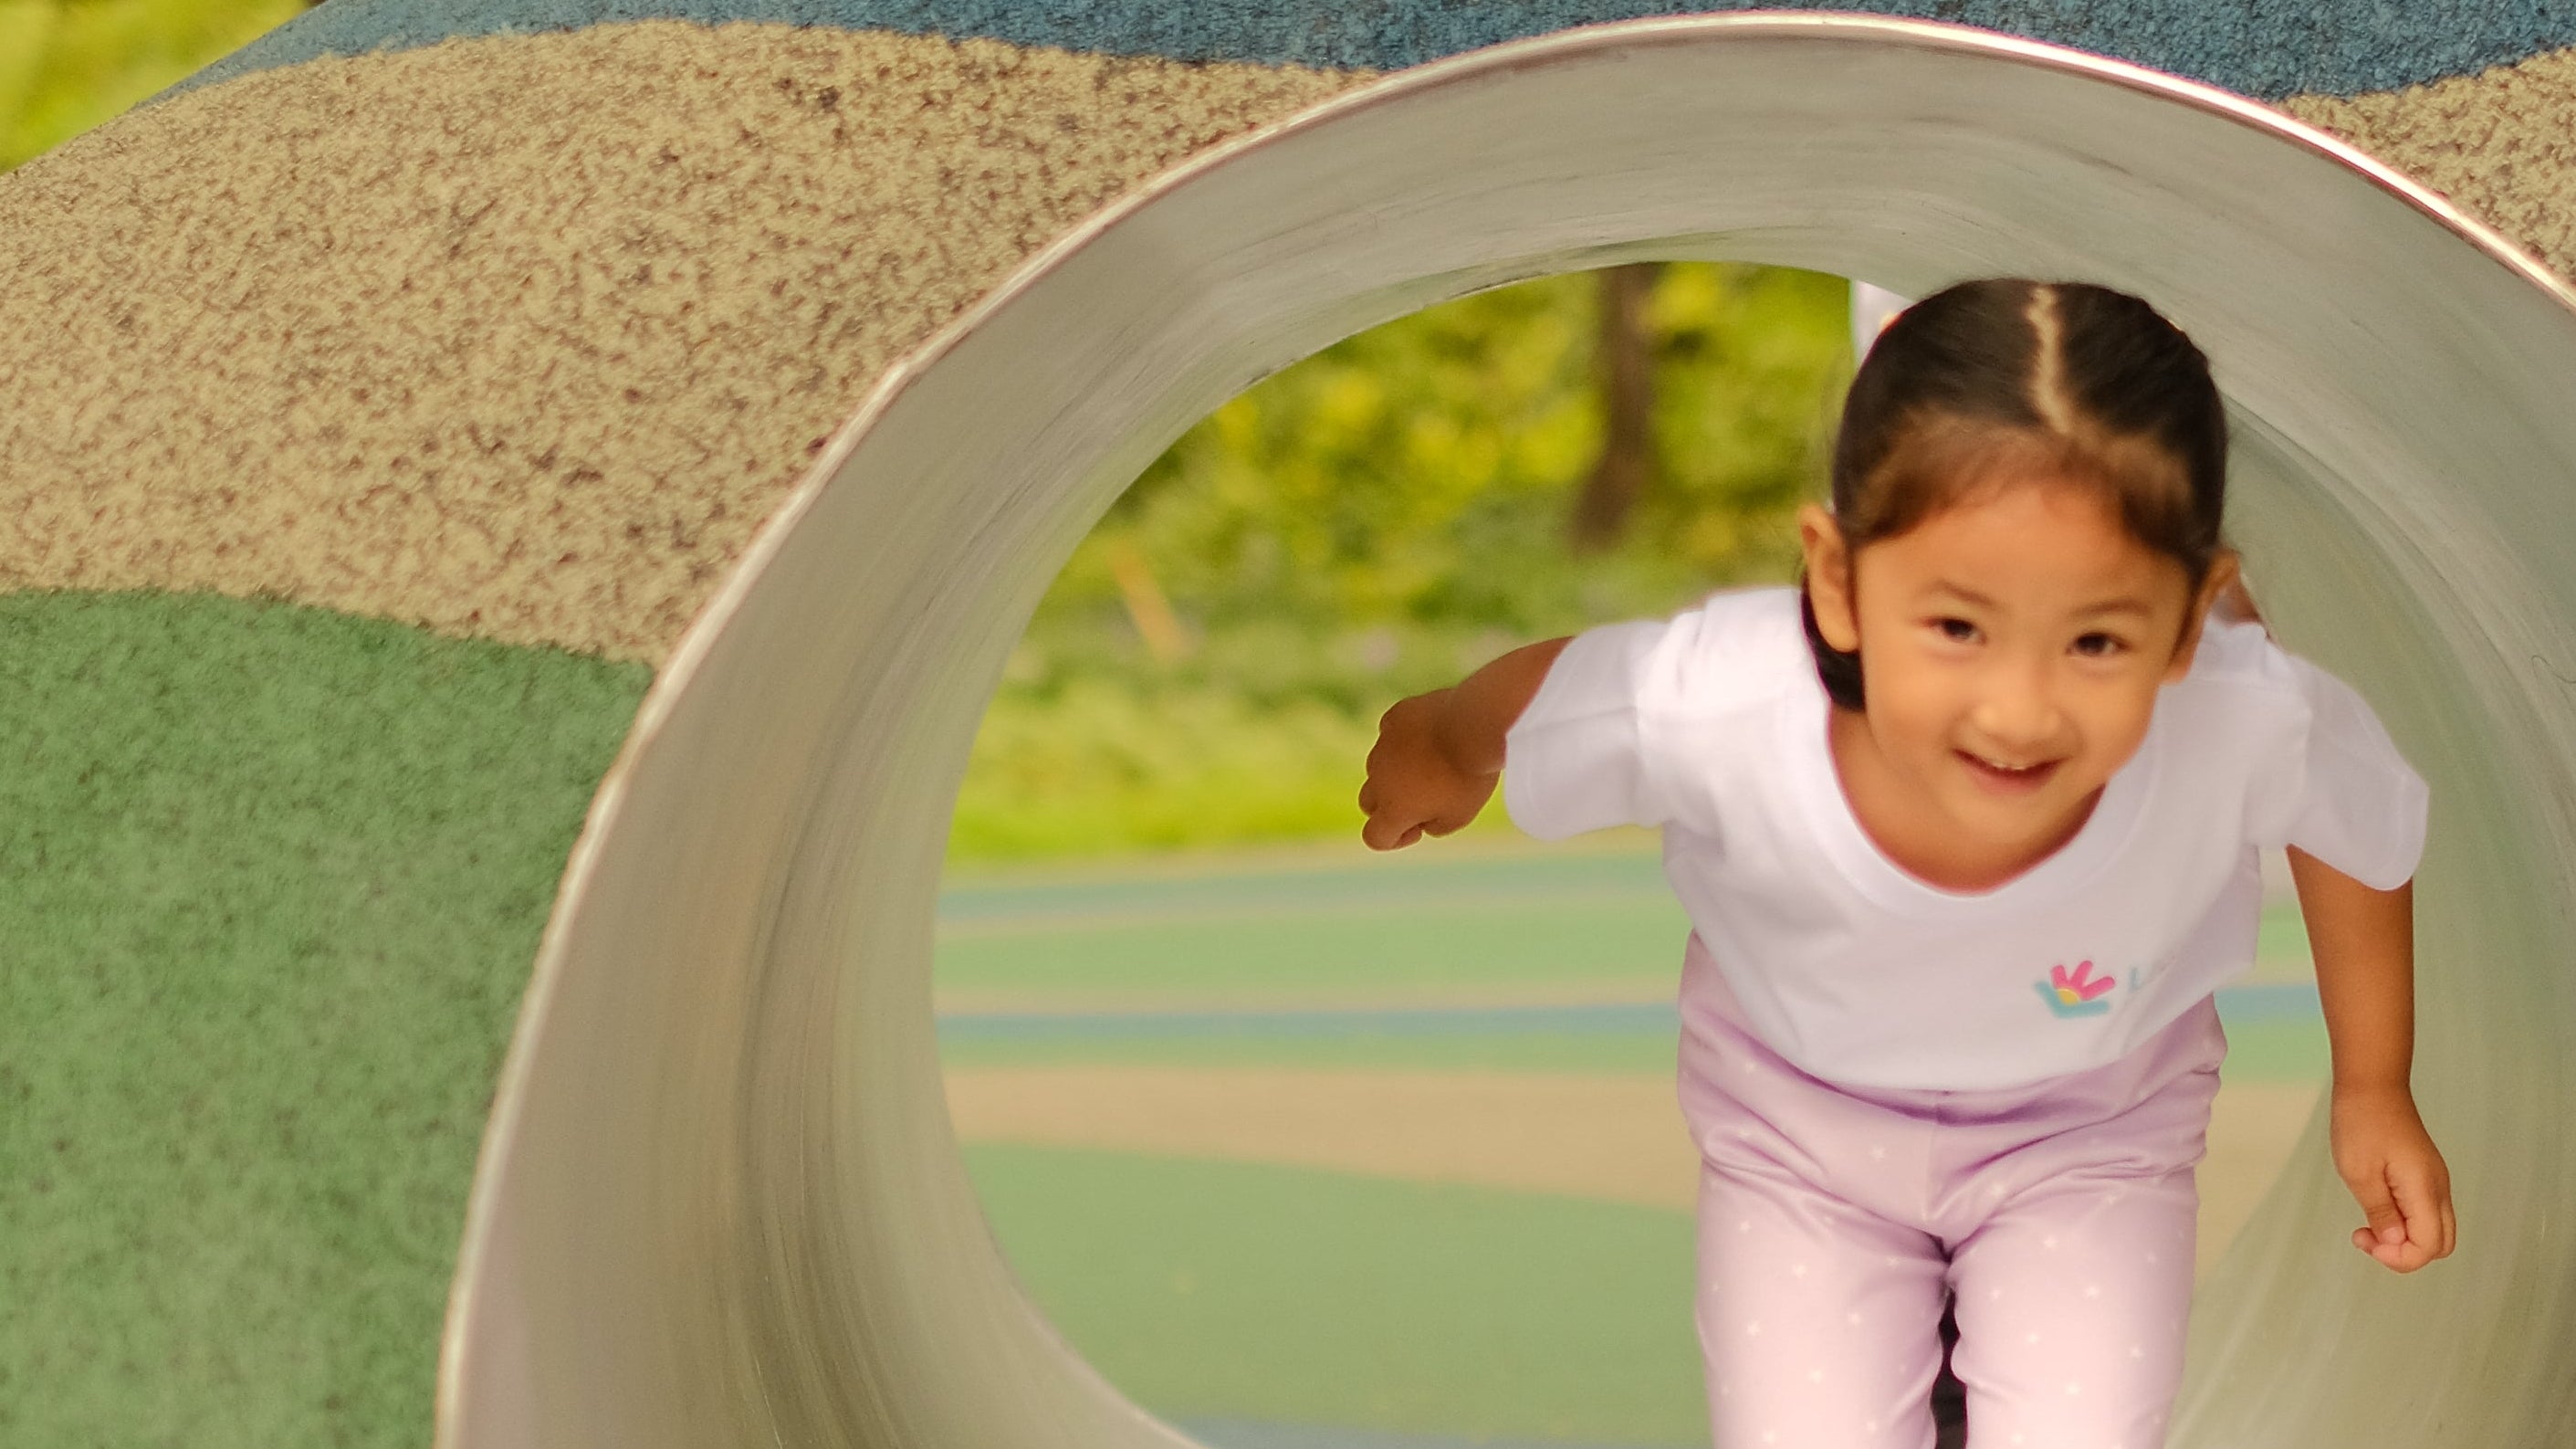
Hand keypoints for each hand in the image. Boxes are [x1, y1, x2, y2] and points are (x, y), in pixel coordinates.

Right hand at [1358, 690, 1497, 849]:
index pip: (1374, 837)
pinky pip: (1390, 733)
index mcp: (1394, 809)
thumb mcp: (1460, 816)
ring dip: (1396, 771)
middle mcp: (1379, 778)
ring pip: (1378, 765)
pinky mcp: (1395, 718)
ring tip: (1433, 763)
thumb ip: (1435, 826)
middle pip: (1368, 801)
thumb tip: (1423, 819)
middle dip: (1389, 805)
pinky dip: (1404, 739)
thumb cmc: (1470, 777)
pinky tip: (1430, 736)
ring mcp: (1384, 745)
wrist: (1475, 726)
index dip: (1395, 839)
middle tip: (1423, 798)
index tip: (1421, 828)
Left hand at [2329, 1083, 2454, 1271]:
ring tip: (2367, 1225)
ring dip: (2404, 1239)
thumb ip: (2380, 1211)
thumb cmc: (2361, 1124)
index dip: (2400, 1257)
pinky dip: (2405, 1223)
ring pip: (2435, 1230)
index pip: (2430, 1246)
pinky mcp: (2426, 1176)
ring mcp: (2435, 1182)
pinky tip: (2378, 1210)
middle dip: (2405, 1253)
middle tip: (2366, 1236)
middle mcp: (2439, 1190)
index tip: (2366, 1240)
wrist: (2372, 1086)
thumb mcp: (2359, 1172)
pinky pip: (2426, 1213)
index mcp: (2425, 1190)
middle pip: (2441, 1245)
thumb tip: (2395, 1242)